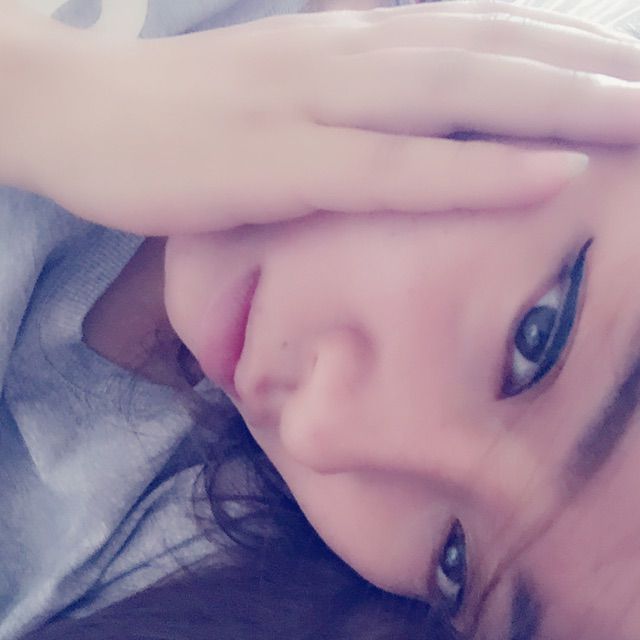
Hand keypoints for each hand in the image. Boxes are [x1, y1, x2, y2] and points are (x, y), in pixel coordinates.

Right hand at [18, 1, 639, 234]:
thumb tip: (413, 125)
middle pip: (492, 58)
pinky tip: (549, 175)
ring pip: (459, 102)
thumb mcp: (281, 98)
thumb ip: (350, 104)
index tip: (633, 76)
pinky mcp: (277, 165)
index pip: (479, 37)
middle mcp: (345, 59)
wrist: (81, 113)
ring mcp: (312, 108)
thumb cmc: (183, 116)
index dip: (565, 51)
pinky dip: (474, 173)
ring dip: (562, 110)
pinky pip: (393, 170)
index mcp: (349, 45)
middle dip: (593, 76)